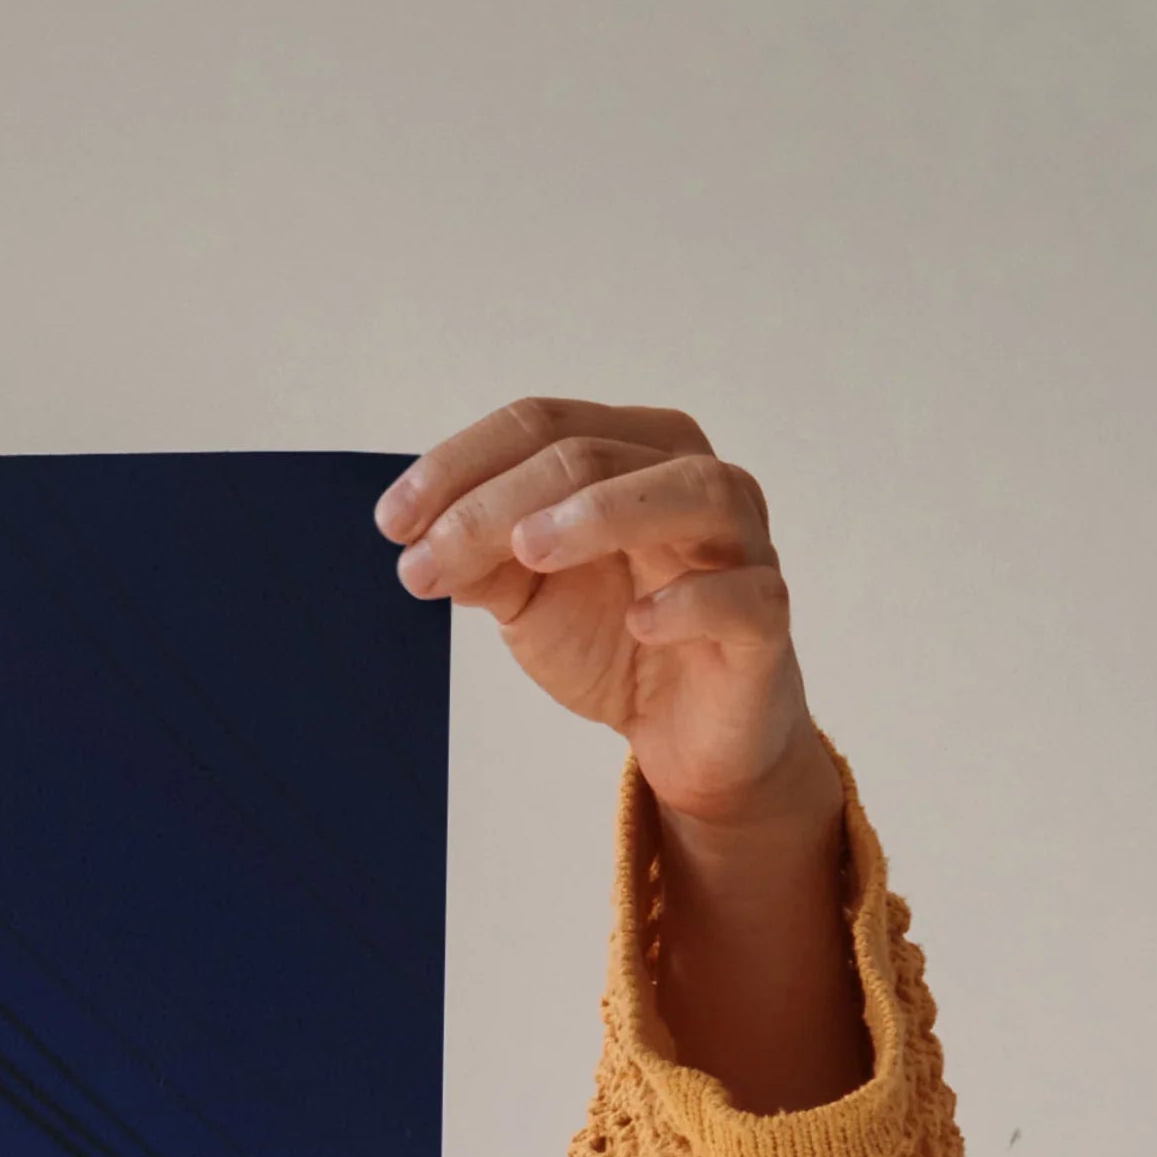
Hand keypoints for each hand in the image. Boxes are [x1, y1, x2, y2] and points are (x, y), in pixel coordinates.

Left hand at [382, 397, 865, 1106]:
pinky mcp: (765, 620)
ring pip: (689, 492)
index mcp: (632, 454)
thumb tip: (419, 541)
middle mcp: (692, 479)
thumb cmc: (614, 637)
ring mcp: (740, 545)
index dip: (462, 464)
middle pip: (595, 454)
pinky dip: (692, 600)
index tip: (392, 522)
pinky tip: (639, 620)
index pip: (543, 425)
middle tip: (429, 557)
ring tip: (528, 550)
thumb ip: (481, 560)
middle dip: (498, 503)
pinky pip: (743, 595)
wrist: (684, 731)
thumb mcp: (528, 597)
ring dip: (603, 513)